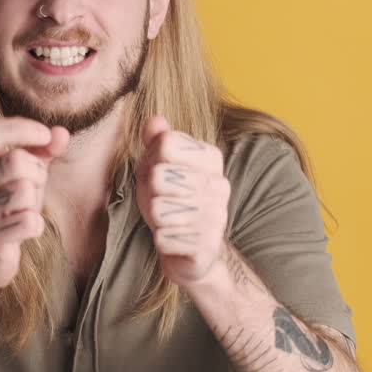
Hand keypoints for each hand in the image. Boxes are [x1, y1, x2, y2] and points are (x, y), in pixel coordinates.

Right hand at [0, 117, 68, 291]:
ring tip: (23, 210)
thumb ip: (41, 152)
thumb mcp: (22, 175)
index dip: (22, 128)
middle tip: (34, 187)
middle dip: (37, 172)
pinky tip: (23, 230)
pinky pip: (30, 221)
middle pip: (16, 160)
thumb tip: (62, 132)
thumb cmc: (5, 208)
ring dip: (35, 201)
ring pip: (25, 190)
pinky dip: (35, 225)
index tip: (45, 135)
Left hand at [135, 115, 230, 285]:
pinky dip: (162, 241)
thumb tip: (154, 120)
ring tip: (169, 222)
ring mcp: (217, 217)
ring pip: (158, 208)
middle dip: (151, 192)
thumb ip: (157, 141)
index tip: (162, 175)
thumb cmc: (171, 202)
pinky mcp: (208, 247)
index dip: (152, 161)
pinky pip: (164, 238)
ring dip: (156, 219)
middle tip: (163, 202)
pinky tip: (174, 240)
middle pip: (159, 175)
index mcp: (211, 159)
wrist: (192, 251)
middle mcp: (220, 185)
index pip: (166, 143)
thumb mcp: (158, 167)